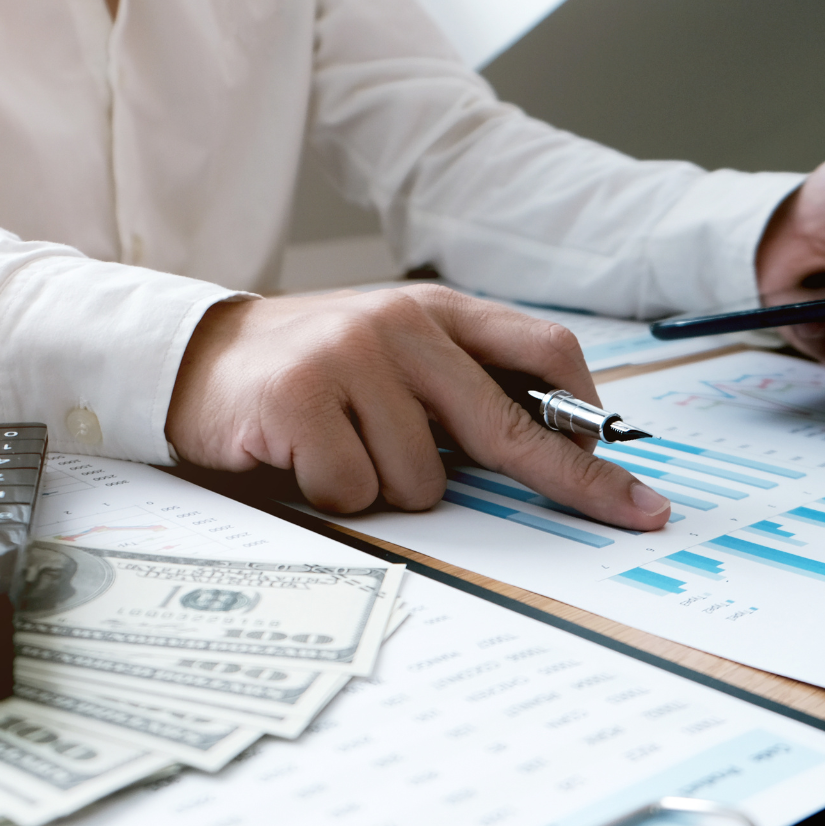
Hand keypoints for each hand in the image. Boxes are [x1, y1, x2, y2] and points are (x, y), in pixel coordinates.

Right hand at [166, 286, 671, 529]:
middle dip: (570, 481)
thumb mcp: (392, 356)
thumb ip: (459, 386)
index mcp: (435, 311)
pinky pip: (357, 491)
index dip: (587, 416)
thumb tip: (555, 446)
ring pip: (422, 480)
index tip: (621, 471)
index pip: (542, 352)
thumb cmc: (310, 371)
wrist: (194, 358)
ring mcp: (350, 358)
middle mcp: (400, 325)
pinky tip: (304, 461)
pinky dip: (333, 497)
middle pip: (505, 424)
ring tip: (341, 453)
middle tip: (630, 514)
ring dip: (386, 489)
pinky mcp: (301, 398)